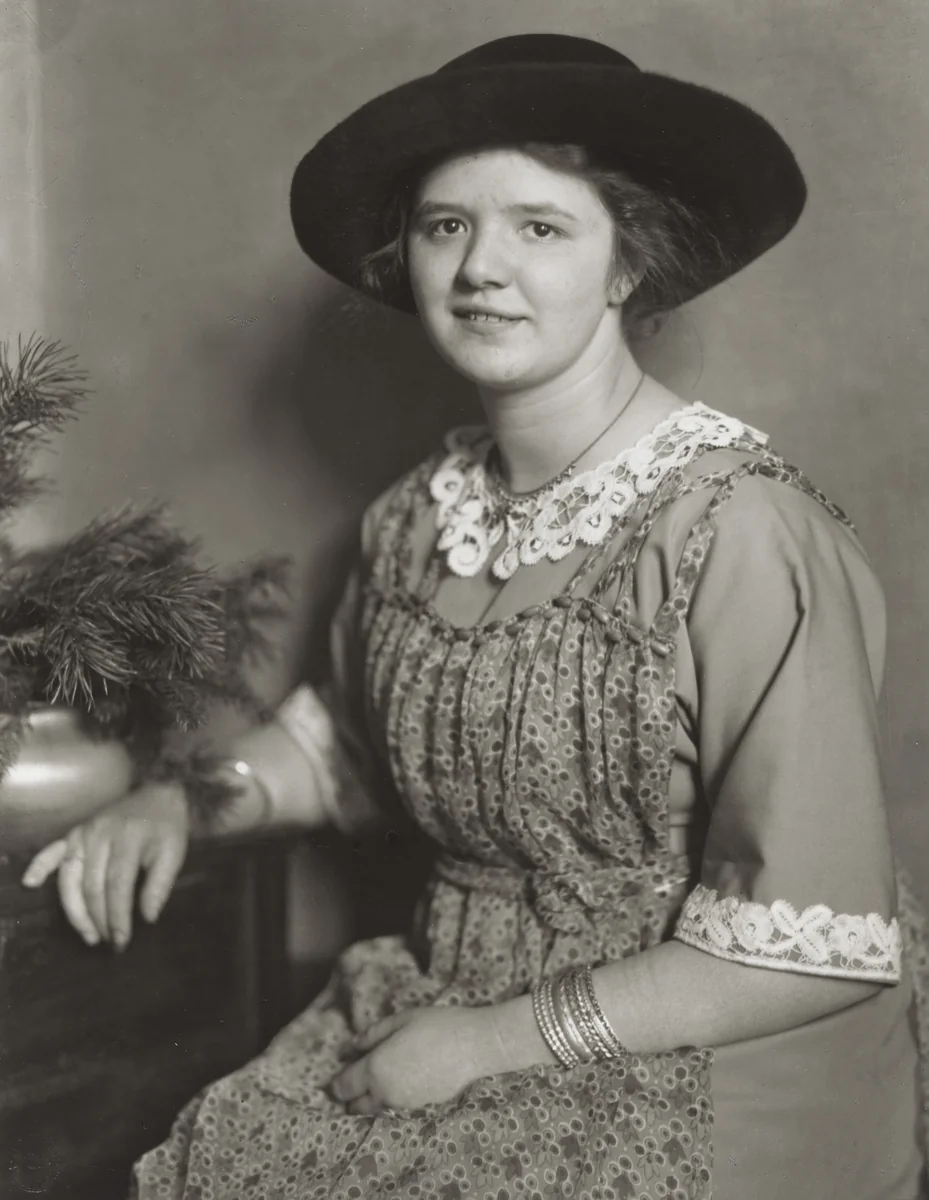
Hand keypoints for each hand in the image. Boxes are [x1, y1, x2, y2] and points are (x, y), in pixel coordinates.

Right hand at [21, 782, 188, 948]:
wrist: (159, 793)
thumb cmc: (167, 826)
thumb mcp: (174, 852)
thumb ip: (161, 885)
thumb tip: (147, 918)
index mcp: (128, 838)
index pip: (118, 885)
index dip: (118, 916)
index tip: (122, 940)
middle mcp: (101, 834)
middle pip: (92, 885)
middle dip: (98, 919)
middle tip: (108, 941)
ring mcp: (85, 832)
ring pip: (70, 877)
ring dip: (75, 909)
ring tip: (87, 934)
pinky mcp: (76, 832)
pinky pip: (53, 851)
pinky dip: (40, 866)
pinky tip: (30, 883)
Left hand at [330, 1005, 504, 1114]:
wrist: (474, 1046)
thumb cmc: (437, 1026)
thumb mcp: (401, 1020)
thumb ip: (372, 1035)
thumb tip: (351, 1047)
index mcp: (375, 1069)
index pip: (344, 1086)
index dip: (335, 1084)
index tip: (333, 1079)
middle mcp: (385, 1092)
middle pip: (356, 1106)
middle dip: (350, 1097)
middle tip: (351, 1083)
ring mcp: (404, 1104)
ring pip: (376, 1110)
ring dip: (369, 1101)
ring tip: (373, 1084)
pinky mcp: (421, 1108)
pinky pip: (395, 1108)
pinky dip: (389, 1101)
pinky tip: (398, 1085)